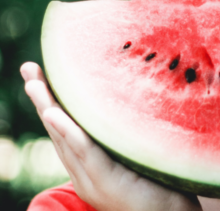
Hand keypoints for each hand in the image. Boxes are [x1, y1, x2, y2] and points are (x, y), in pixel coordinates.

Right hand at [20, 62, 200, 210]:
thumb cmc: (158, 182)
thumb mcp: (133, 152)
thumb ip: (122, 133)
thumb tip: (128, 96)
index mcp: (88, 164)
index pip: (65, 129)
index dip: (51, 102)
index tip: (40, 73)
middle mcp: (84, 171)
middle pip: (58, 130)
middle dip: (42, 99)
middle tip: (29, 68)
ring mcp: (92, 178)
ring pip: (65, 138)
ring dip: (48, 109)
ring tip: (34, 83)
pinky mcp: (106, 182)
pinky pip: (86, 153)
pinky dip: (69, 132)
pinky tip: (54, 114)